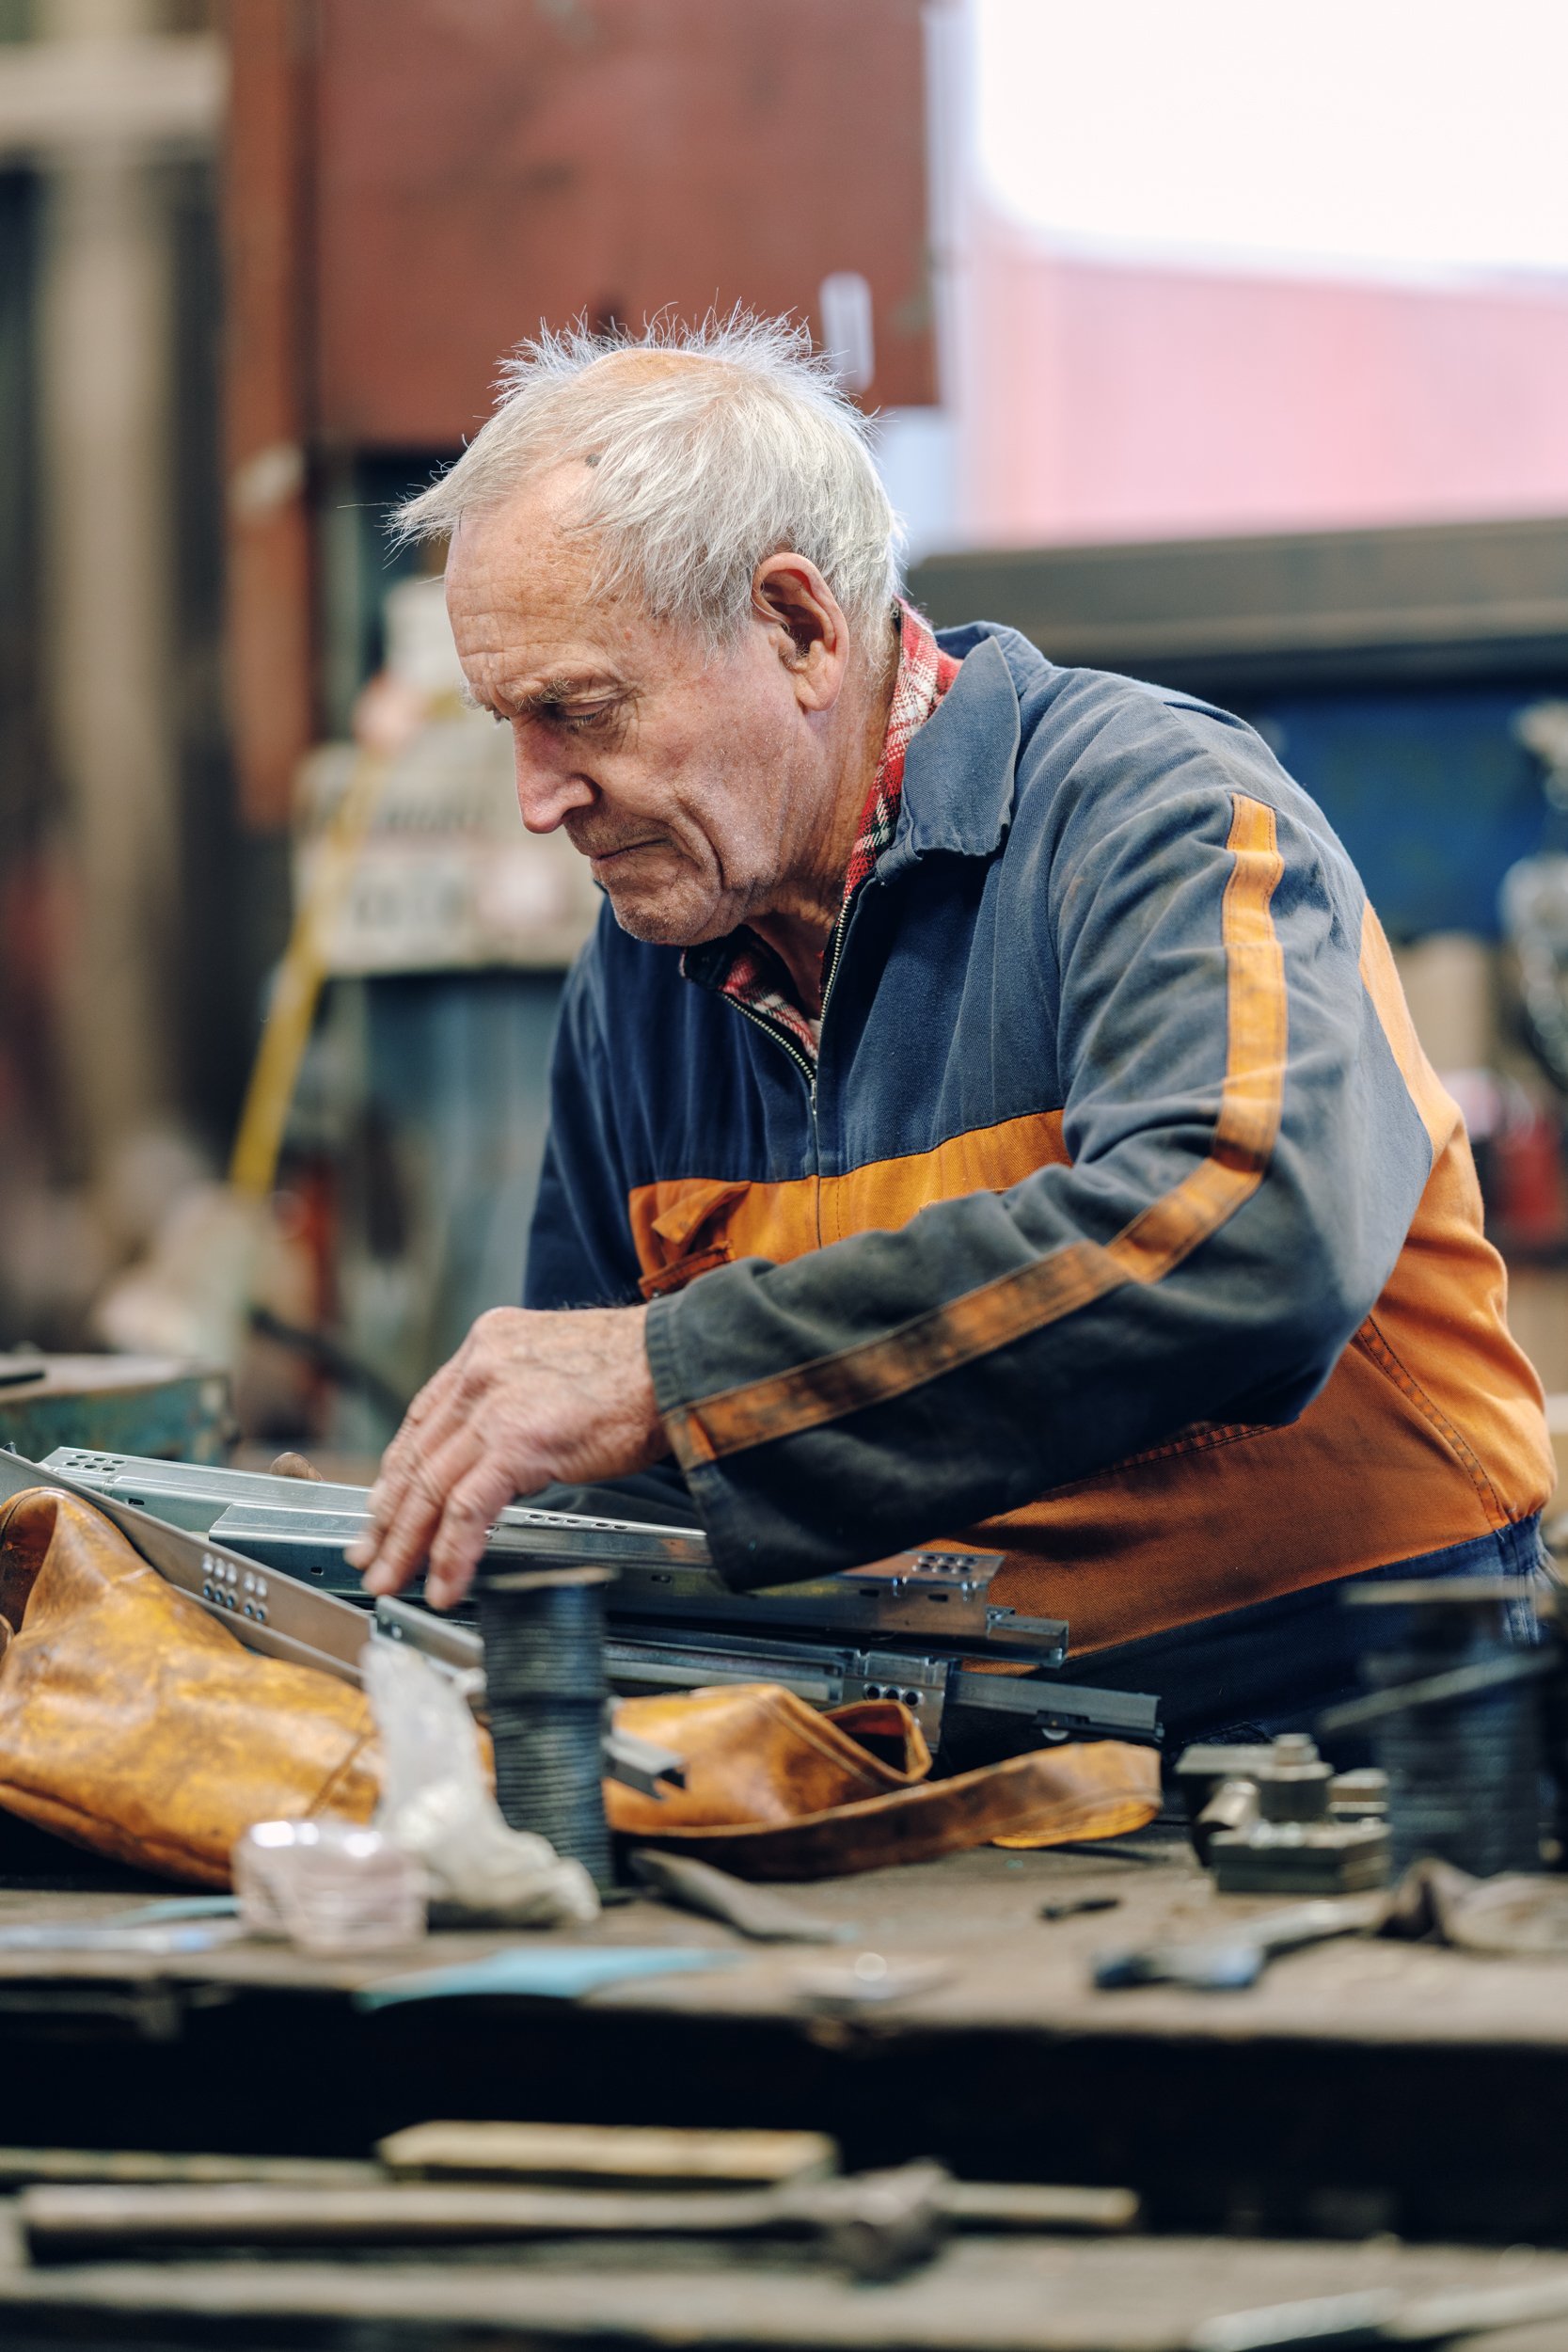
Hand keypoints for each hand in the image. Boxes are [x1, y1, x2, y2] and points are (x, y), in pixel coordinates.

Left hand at [346, 1305, 664, 1609]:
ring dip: (407, 1543)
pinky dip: (452, 1552)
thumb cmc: (639, 1371)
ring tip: (392, 1578)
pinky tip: (447, 1580)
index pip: (424, 1417)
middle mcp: (480, 1369)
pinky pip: (466, 1510)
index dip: (398, 1470)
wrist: (677, 1362)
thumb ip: (519, 1399)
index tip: (383, 1505)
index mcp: (487, 1346)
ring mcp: (493, 1404)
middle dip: (388, 1516)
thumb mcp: (559, 1367)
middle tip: (369, 1555)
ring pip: (430, 1486)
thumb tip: (504, 1454)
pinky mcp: (515, 1442)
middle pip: (417, 1455)